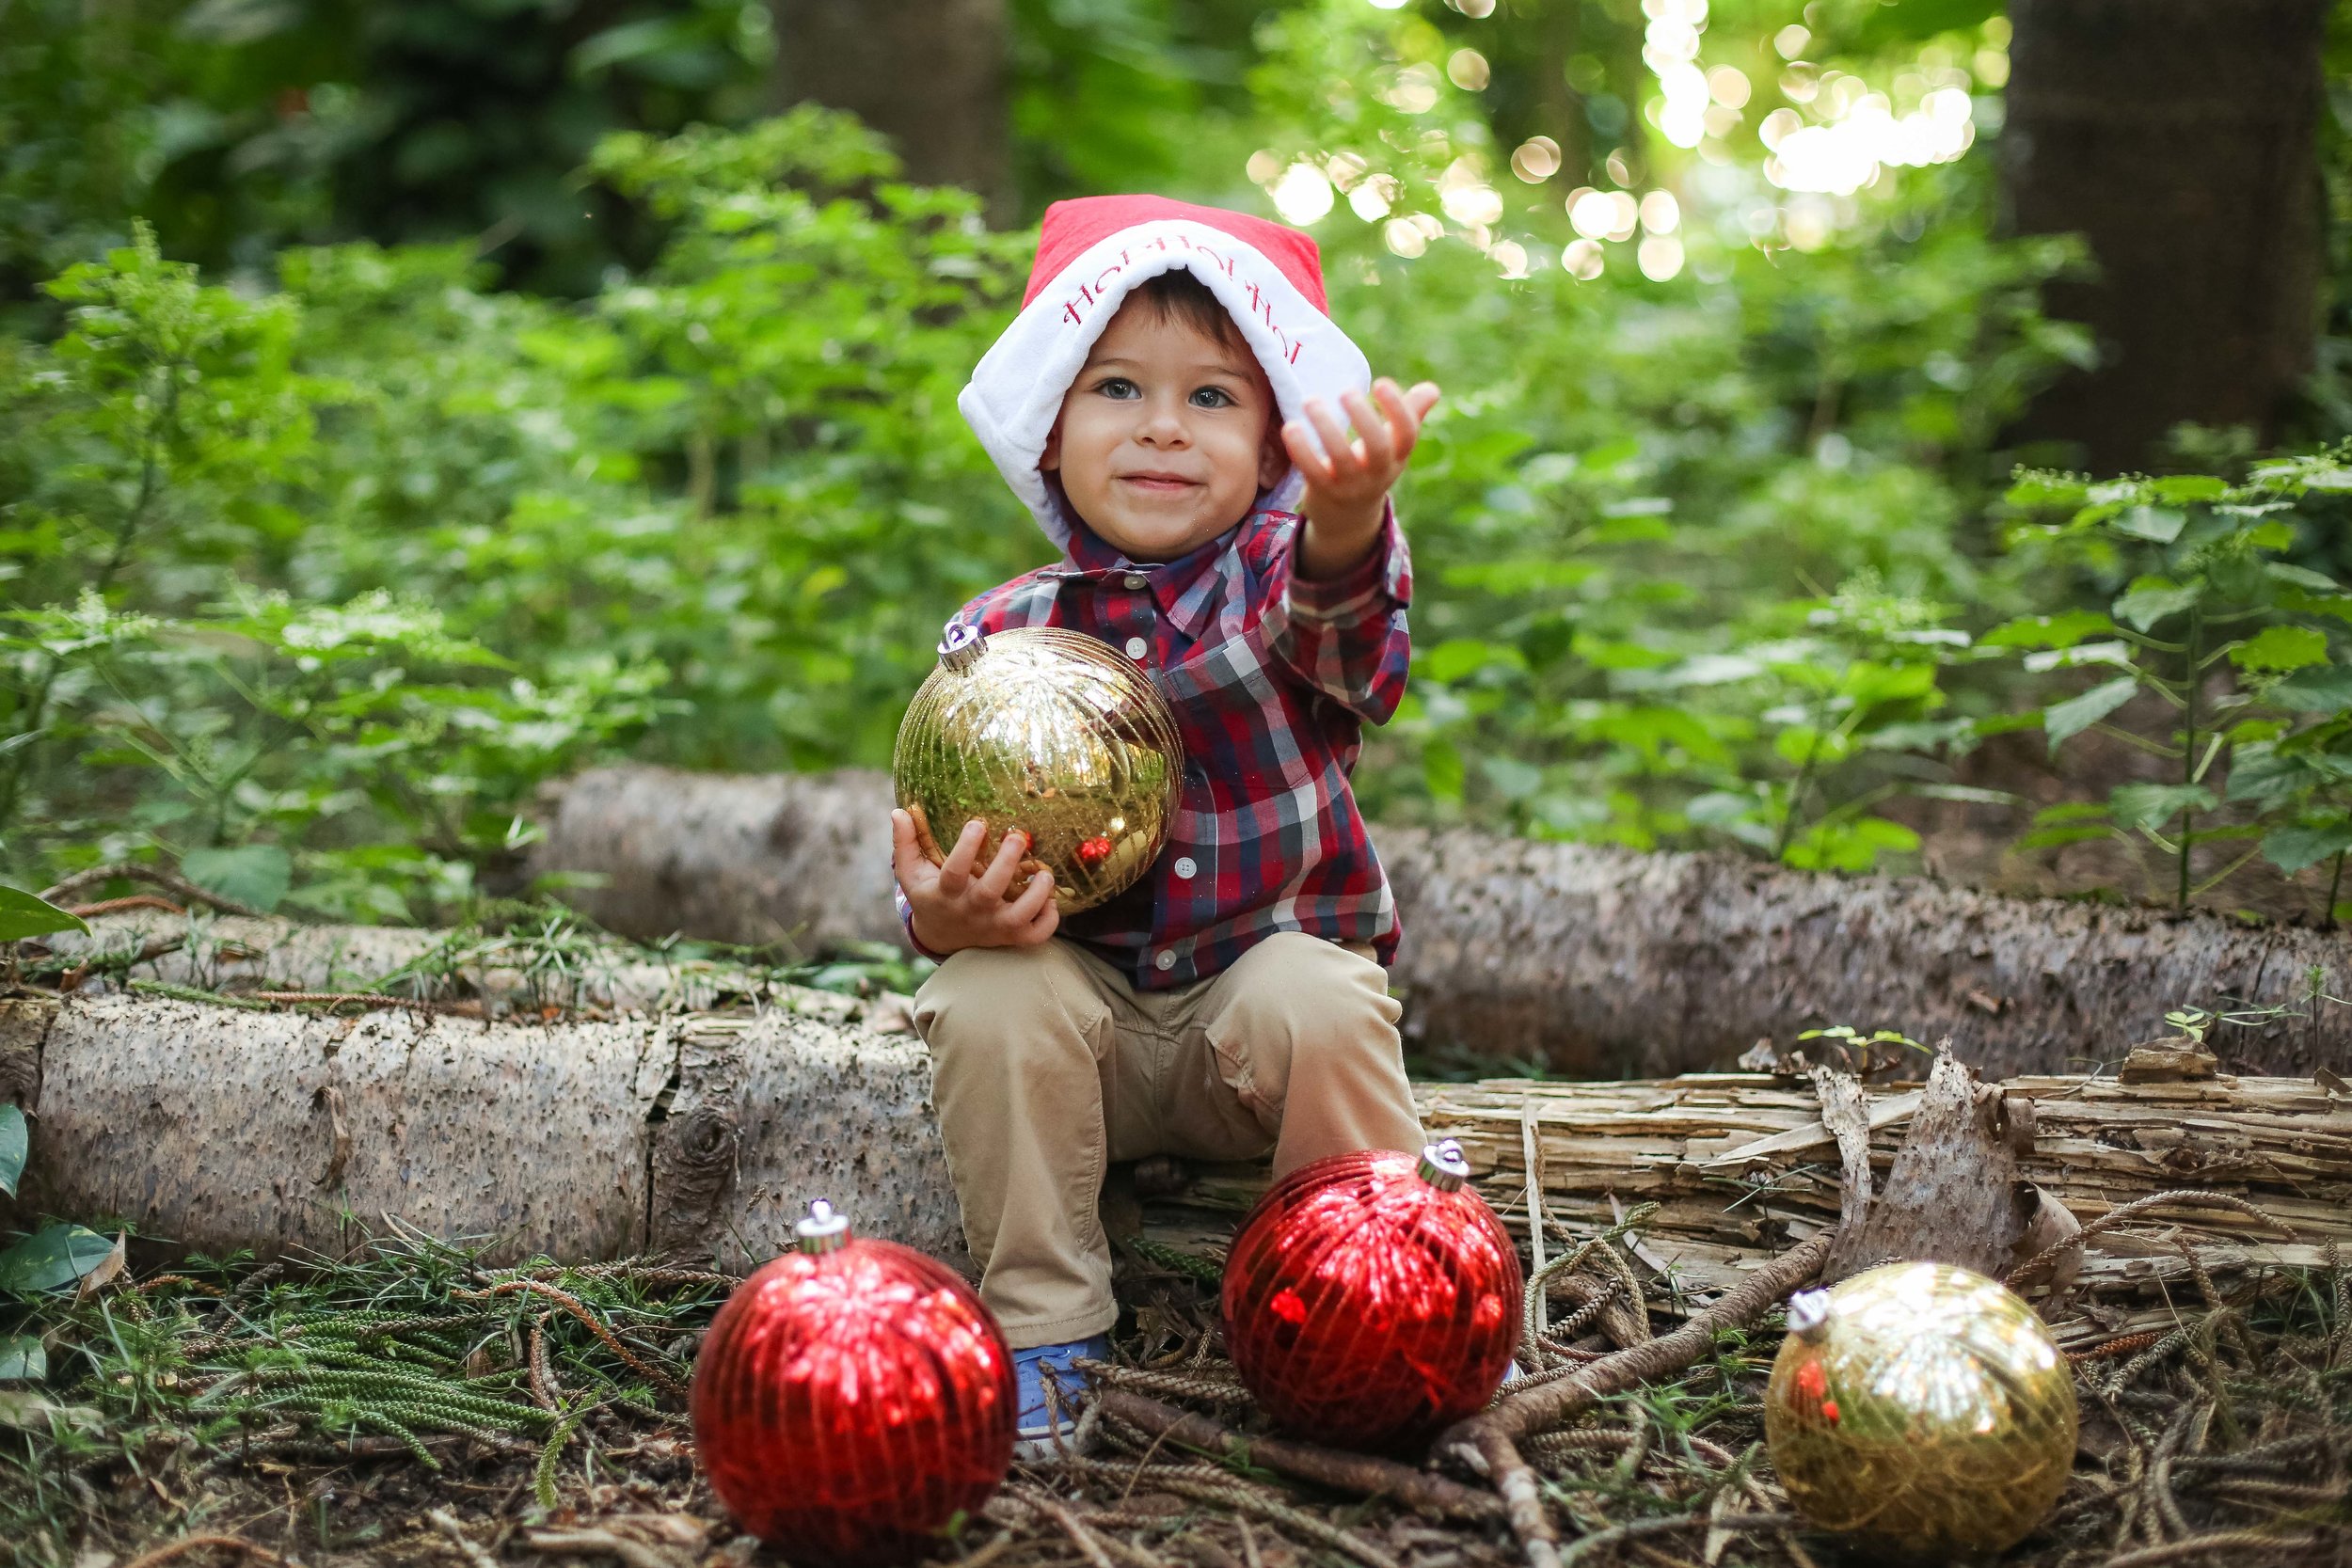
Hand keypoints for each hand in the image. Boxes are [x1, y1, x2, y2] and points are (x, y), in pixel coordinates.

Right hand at [892, 808, 1058, 954]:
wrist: (941, 937)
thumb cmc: (930, 895)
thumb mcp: (912, 873)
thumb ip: (905, 843)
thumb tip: (898, 811)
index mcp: (946, 894)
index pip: (954, 873)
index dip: (966, 848)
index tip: (977, 823)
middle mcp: (971, 912)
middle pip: (989, 893)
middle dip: (1005, 864)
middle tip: (1017, 836)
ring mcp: (993, 927)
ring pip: (1018, 917)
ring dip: (1036, 894)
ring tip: (1044, 871)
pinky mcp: (1011, 937)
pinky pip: (1035, 935)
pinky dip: (1048, 920)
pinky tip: (1050, 898)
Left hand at [1285, 376, 1440, 579]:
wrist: (1347, 518)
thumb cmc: (1371, 467)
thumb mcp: (1393, 447)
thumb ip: (1410, 415)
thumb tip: (1432, 389)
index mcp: (1396, 457)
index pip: (1407, 435)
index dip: (1397, 410)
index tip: (1380, 383)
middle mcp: (1377, 473)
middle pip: (1378, 448)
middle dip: (1363, 418)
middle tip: (1346, 391)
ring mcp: (1350, 485)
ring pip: (1341, 458)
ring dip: (1326, 428)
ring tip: (1310, 400)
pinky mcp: (1323, 491)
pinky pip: (1312, 471)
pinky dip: (1301, 450)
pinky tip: (1290, 427)